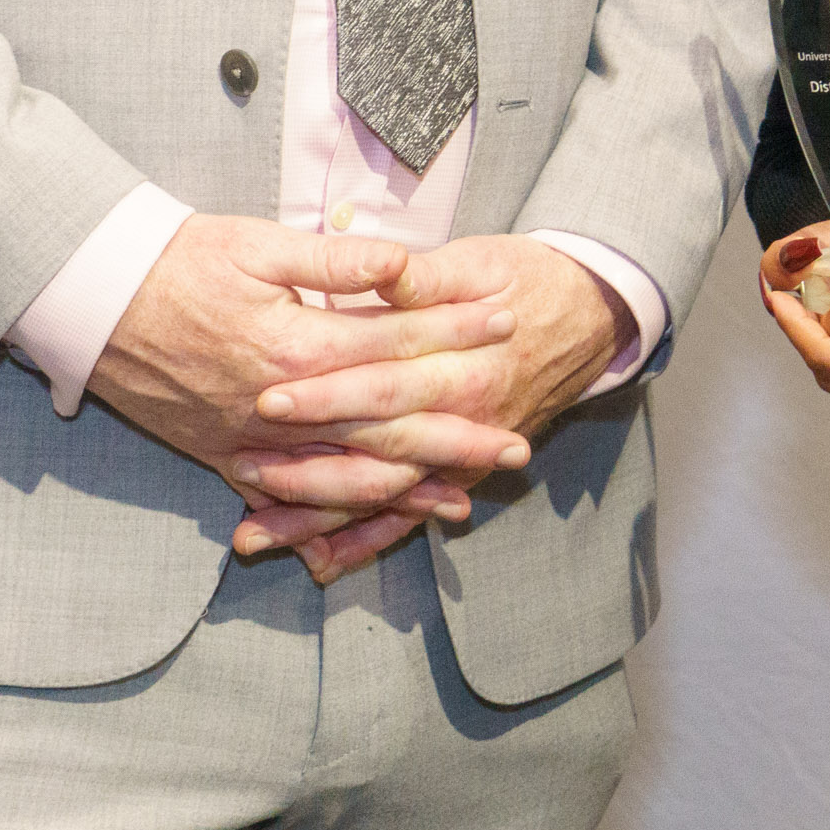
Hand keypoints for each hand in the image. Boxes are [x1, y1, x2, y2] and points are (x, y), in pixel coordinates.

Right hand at [88, 215, 515, 579]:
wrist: (94, 300)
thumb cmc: (178, 260)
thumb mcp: (258, 244)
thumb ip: (336, 261)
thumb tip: (403, 263)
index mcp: (296, 345)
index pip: (398, 341)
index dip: (457, 330)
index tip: (509, 320)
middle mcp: (281, 406)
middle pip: (387, 428)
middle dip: (458, 435)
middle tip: (518, 443)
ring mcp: (252, 441)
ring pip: (344, 479)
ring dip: (410, 492)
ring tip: (466, 498)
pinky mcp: (225, 458)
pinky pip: (289, 502)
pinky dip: (334, 521)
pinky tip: (373, 523)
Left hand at [233, 233, 631, 534]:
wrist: (590, 315)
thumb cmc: (527, 280)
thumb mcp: (481, 264)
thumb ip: (426, 278)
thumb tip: (386, 270)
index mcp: (463, 368)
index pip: (385, 386)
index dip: (328, 395)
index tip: (270, 398)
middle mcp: (463, 422)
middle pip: (374, 456)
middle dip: (304, 468)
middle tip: (239, 468)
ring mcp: (461, 455)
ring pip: (382, 500)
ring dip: (318, 522)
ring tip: (253, 537)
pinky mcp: (457, 470)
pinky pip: (407, 517)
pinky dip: (363, 543)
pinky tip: (317, 564)